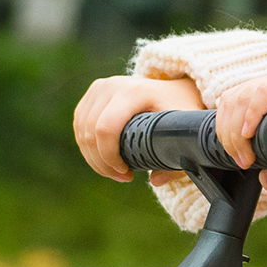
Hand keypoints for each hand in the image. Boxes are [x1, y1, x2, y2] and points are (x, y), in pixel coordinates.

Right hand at [74, 73, 203, 182]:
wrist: (177, 88)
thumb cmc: (183, 111)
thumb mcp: (187, 133)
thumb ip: (177, 160)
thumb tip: (155, 181)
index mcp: (135, 92)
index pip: (106, 129)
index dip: (109, 156)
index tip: (127, 173)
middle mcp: (113, 85)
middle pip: (90, 133)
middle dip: (102, 163)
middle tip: (123, 176)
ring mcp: (100, 87)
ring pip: (82, 131)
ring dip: (94, 158)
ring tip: (116, 171)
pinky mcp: (93, 93)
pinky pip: (80, 126)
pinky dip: (88, 147)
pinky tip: (104, 159)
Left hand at [212, 70, 266, 191]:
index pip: (236, 102)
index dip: (226, 129)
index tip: (239, 158)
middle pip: (234, 98)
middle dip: (227, 133)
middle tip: (242, 160)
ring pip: (242, 96)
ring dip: (235, 129)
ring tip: (248, 156)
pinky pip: (263, 92)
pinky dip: (249, 114)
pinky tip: (250, 134)